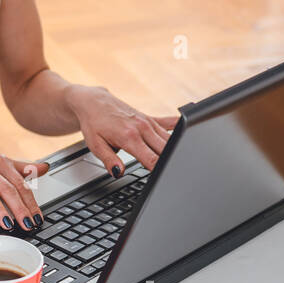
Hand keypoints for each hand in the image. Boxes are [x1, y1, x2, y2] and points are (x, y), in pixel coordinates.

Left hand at [63, 84, 177, 176]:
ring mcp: (148, 122)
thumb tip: (118, 173)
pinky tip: (190, 132)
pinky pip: (169, 122)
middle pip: (165, 150)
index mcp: (129, 137)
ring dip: (175, 150)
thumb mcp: (95, 145)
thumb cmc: (94, 123)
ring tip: (183, 163)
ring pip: (170, 139)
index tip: (165, 180)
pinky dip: (179, 128)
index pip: (152, 159)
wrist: (93, 102)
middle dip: (170, 163)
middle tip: (176, 175)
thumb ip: (109, 160)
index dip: (159, 171)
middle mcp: (142, 128)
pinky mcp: (150, 118)